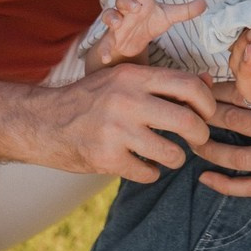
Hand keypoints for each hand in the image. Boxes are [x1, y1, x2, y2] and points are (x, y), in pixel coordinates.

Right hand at [38, 61, 214, 182]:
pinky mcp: (106, 158)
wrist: (43, 122)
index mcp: (133, 76)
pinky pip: (148, 173)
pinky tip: (144, 165)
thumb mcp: (124, 78)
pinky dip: (151, 173)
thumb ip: (163, 81)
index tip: (207, 114)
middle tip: (197, 140)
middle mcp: (126, 101)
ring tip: (169, 155)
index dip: (207, 103)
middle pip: (187, 121)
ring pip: (171, 153)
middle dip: (200, 135)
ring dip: (176, 158)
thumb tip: (207, 81)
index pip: (189, 86)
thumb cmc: (91, 98)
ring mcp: (115, 131)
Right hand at [90, 0, 205, 65]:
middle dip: (127, 1)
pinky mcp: (111, 40)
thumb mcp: (168, 17)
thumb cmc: (149, 23)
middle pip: (122, 0)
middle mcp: (126, 10)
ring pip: (109, 16)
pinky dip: (104, 50)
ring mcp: (117, 24)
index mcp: (141, 1)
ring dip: (112, 18)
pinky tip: (105, 58)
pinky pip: (104, 44)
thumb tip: (205, 3)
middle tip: (136, 6)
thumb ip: (185, 11)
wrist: (131, 42)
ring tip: (116, 23)